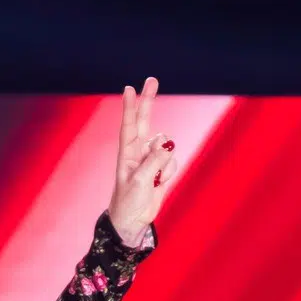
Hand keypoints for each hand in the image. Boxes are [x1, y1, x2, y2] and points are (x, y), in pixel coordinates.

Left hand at [108, 77, 176, 248]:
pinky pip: (173, 161)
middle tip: (152, 79)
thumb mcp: (140, 181)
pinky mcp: (162, 168)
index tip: (129, 88)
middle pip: (146, 120)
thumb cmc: (129, 202)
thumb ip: (154, 160)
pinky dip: (170, 171)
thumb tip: (168, 143)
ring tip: (155, 179)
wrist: (134, 221)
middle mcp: (138, 152)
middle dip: (149, 101)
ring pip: (167, 146)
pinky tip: (161, 183)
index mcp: (127, 153)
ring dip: (165, 161)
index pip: (129, 125)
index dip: (130, 107)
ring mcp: (151, 159)